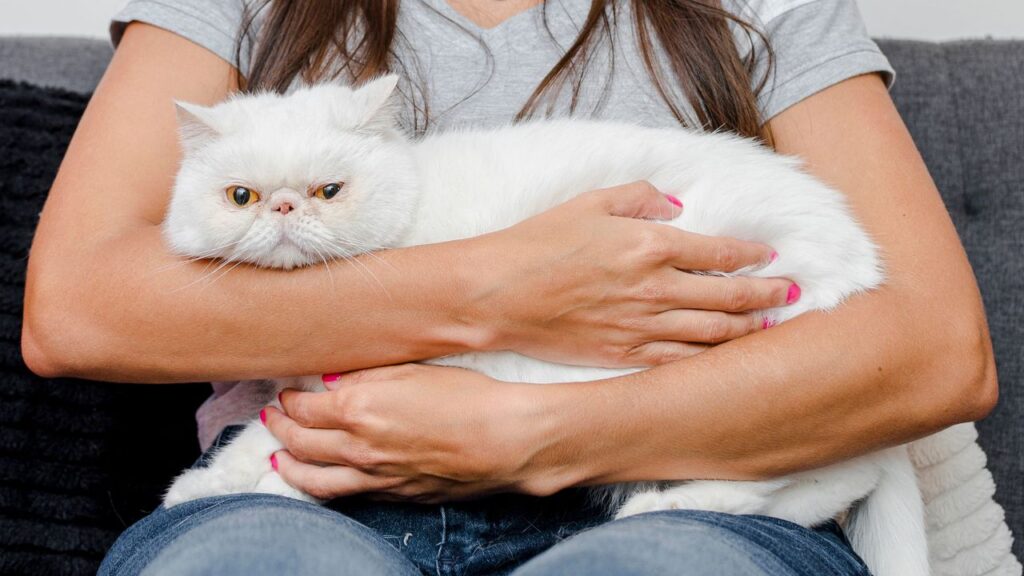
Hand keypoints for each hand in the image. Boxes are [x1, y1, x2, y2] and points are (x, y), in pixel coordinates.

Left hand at [262, 365, 569, 502]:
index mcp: (359, 407)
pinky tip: (322, 481)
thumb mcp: (415, 369)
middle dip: (281, 428)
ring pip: (316, 478)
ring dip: (290, 467)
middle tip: (273, 417)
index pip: (306, 407)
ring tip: (278, 459)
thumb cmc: (467, 396)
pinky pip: (346, 495)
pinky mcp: (395, 494)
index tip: (286, 391)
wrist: (504, 440)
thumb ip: (367, 374)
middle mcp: (359, 446)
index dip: (290, 399)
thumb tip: (331, 378)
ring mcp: (375, 476)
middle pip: (302, 442)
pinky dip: (323, 488)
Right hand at [463, 181, 797, 366]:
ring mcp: (642, 325)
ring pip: (713, 332)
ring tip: (771, 325)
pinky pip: (680, 359)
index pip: (719, 251)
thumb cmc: (538, 242)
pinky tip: (725, 356)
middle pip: (729, 295)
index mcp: (650, 244)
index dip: (752, 254)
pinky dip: (709, 357)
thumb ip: (640, 197)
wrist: (497, 293)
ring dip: (748, 328)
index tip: (770, 255)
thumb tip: (676, 205)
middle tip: (792, 294)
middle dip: (768, 294)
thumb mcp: (589, 202)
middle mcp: (655, 287)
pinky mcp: (624, 354)